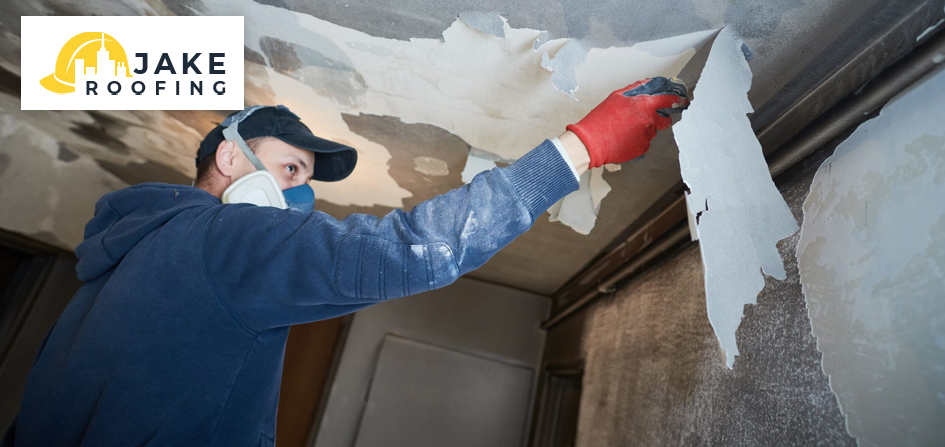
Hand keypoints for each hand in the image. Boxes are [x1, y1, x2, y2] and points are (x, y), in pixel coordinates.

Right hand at [566, 78, 687, 167]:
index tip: (682, 101)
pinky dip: (638, 140)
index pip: (669, 100)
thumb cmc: (600, 119)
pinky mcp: (642, 149)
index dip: (678, 100)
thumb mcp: (617, 97)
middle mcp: (649, 121)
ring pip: (653, 131)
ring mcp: (647, 136)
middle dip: (661, 118)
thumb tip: (647, 84)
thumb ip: (636, 89)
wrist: (591, 143)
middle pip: (665, 119)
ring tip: (626, 129)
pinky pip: (645, 142)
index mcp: (644, 105)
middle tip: (646, 118)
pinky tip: (624, 138)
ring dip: (644, 129)